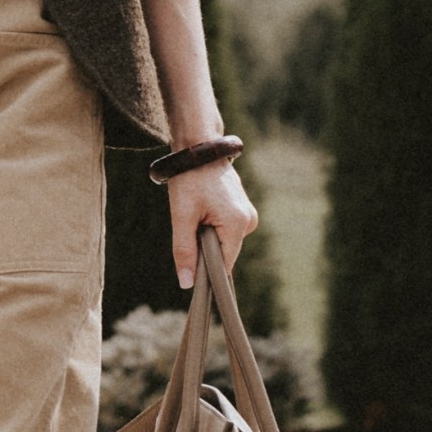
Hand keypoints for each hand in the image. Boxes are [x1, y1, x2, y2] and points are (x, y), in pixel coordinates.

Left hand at [166, 159, 257, 289]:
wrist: (199, 148)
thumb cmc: (189, 179)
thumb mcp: (181, 216)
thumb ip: (184, 250)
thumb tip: (187, 283)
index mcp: (238, 223)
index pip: (225, 264)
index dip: (207, 270)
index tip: (190, 265)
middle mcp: (249, 220)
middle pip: (225, 253)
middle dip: (205, 249)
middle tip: (189, 228)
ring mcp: (248, 214)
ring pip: (225, 241)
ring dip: (208, 236)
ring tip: (196, 214)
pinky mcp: (243, 209)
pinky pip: (226, 230)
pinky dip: (213, 227)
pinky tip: (203, 211)